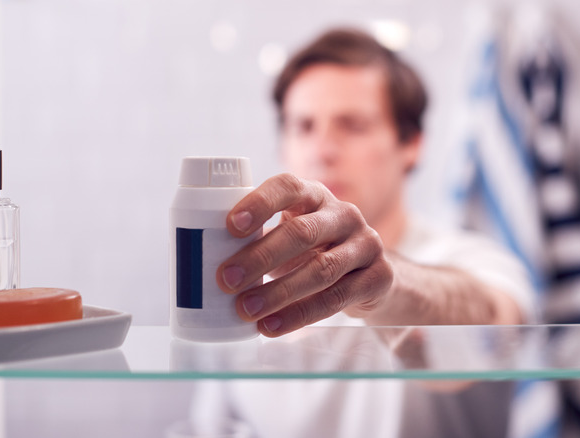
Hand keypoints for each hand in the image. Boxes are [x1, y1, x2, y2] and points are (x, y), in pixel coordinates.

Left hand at [217, 173, 392, 336]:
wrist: (373, 276)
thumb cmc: (315, 252)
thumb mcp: (293, 235)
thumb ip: (259, 238)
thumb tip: (201, 259)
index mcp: (315, 196)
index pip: (288, 187)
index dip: (260, 203)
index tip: (230, 225)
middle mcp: (344, 214)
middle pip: (302, 232)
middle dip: (260, 257)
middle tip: (225, 279)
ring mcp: (366, 244)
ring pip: (320, 270)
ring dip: (278, 292)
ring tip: (246, 309)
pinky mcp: (378, 276)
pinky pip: (337, 298)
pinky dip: (300, 315)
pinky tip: (272, 327)